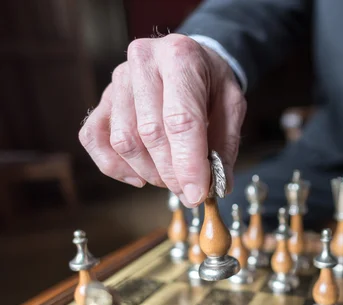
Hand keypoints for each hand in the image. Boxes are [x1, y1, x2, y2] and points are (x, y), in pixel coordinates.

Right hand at [79, 34, 245, 207]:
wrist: (189, 56)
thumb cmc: (212, 81)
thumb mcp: (232, 104)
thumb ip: (225, 144)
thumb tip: (217, 185)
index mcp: (181, 58)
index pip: (179, 119)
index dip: (187, 163)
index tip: (197, 193)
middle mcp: (143, 63)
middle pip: (149, 133)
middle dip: (171, 173)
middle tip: (189, 191)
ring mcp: (118, 80)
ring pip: (123, 141)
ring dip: (148, 172)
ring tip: (171, 179)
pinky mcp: (103, 97)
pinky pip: (94, 138)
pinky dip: (113, 166)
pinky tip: (139, 176)